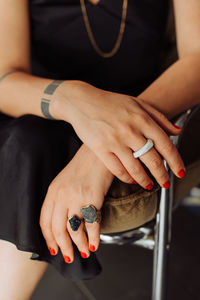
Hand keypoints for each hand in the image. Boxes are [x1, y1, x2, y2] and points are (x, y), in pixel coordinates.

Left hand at [39, 143, 113, 262]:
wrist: (98, 152)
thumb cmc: (84, 165)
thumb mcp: (65, 180)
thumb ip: (60, 199)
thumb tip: (64, 221)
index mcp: (53, 191)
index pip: (45, 221)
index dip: (48, 238)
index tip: (53, 248)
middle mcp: (62, 196)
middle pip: (58, 229)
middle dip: (64, 247)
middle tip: (69, 256)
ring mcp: (77, 197)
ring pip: (74, 230)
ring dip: (79, 245)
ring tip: (84, 251)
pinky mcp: (92, 197)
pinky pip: (92, 224)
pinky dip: (93, 237)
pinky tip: (95, 243)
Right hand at [52, 80, 184, 188]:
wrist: (82, 101)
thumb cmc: (110, 102)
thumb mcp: (137, 103)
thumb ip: (159, 117)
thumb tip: (177, 131)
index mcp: (142, 119)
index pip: (165, 144)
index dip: (175, 161)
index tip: (179, 172)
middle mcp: (130, 131)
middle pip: (152, 160)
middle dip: (162, 175)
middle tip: (165, 183)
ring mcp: (115, 141)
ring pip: (135, 168)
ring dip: (144, 180)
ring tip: (149, 185)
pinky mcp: (100, 149)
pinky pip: (117, 169)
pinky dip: (126, 177)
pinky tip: (131, 180)